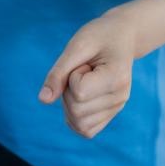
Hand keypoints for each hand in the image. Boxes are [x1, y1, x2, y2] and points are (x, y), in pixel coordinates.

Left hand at [38, 10, 136, 138]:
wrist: (121, 36)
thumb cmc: (99, 36)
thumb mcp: (76, 45)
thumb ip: (59, 73)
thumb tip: (43, 100)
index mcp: (117, 78)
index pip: (79, 92)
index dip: (72, 75)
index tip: (84, 62)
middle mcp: (120, 98)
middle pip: (77, 112)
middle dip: (68, 90)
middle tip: (82, 70)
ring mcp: (117, 108)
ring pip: (79, 125)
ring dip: (70, 103)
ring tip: (83, 81)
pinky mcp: (110, 114)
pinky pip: (85, 130)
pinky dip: (74, 116)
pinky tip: (79, 96)